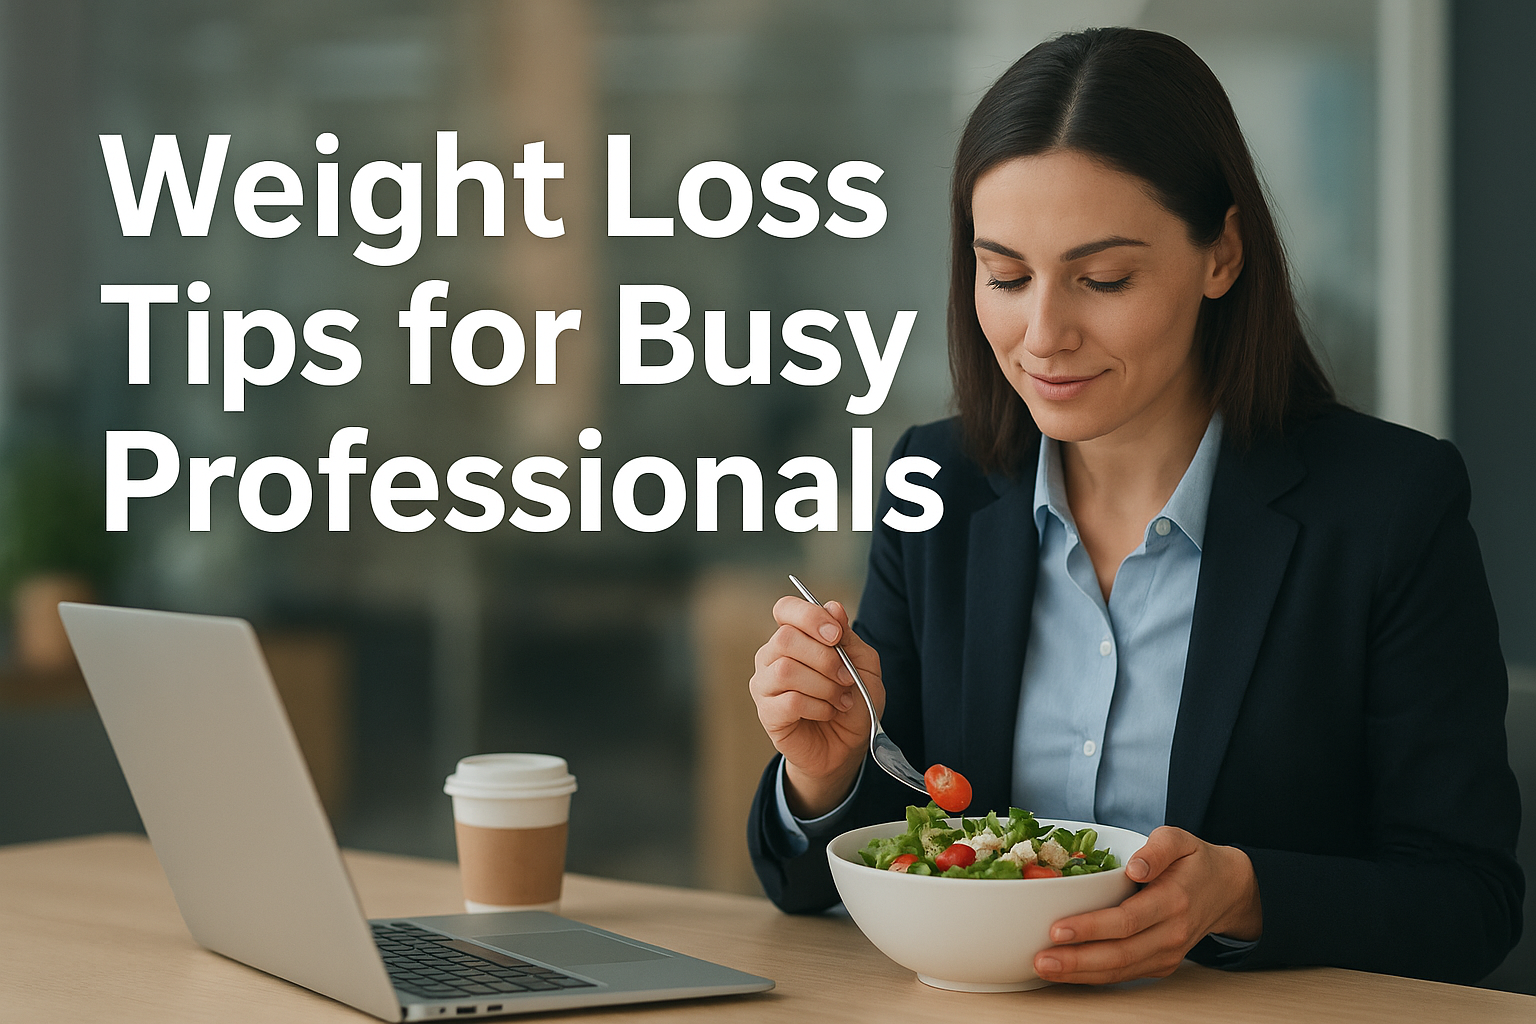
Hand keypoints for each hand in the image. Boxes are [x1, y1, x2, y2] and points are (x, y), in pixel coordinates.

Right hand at [749, 596, 883, 817]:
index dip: (809, 616)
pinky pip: (790, 701)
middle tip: (846, 678)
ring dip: (824, 686)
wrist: (846, 747)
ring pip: (786, 670)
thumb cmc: (853, 703)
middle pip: (785, 638)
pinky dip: (818, 707)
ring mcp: (765, 684)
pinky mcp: (767, 713)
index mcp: (795, 637)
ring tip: (840, 699)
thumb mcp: (864, 666)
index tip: (836, 636)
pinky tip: (827, 713)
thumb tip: (833, 607)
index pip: (785, 608)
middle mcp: (772, 656)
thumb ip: (848, 638)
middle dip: (825, 658)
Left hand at [1033, 826, 1261, 983]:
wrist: (1227, 890)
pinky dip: (1095, 976)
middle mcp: (1171, 933)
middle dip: (1077, 960)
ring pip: (1121, 970)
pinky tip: (1068, 972)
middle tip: (1041, 958)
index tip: (1058, 928)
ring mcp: (1167, 953)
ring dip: (1081, 974)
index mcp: (1173, 900)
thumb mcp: (1180, 839)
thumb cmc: (1195, 861)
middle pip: (1120, 953)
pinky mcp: (1161, 964)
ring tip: (1046, 969)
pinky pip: (1126, 974)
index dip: (1091, 928)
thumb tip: (1136, 867)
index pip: (1127, 920)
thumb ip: (1158, 848)